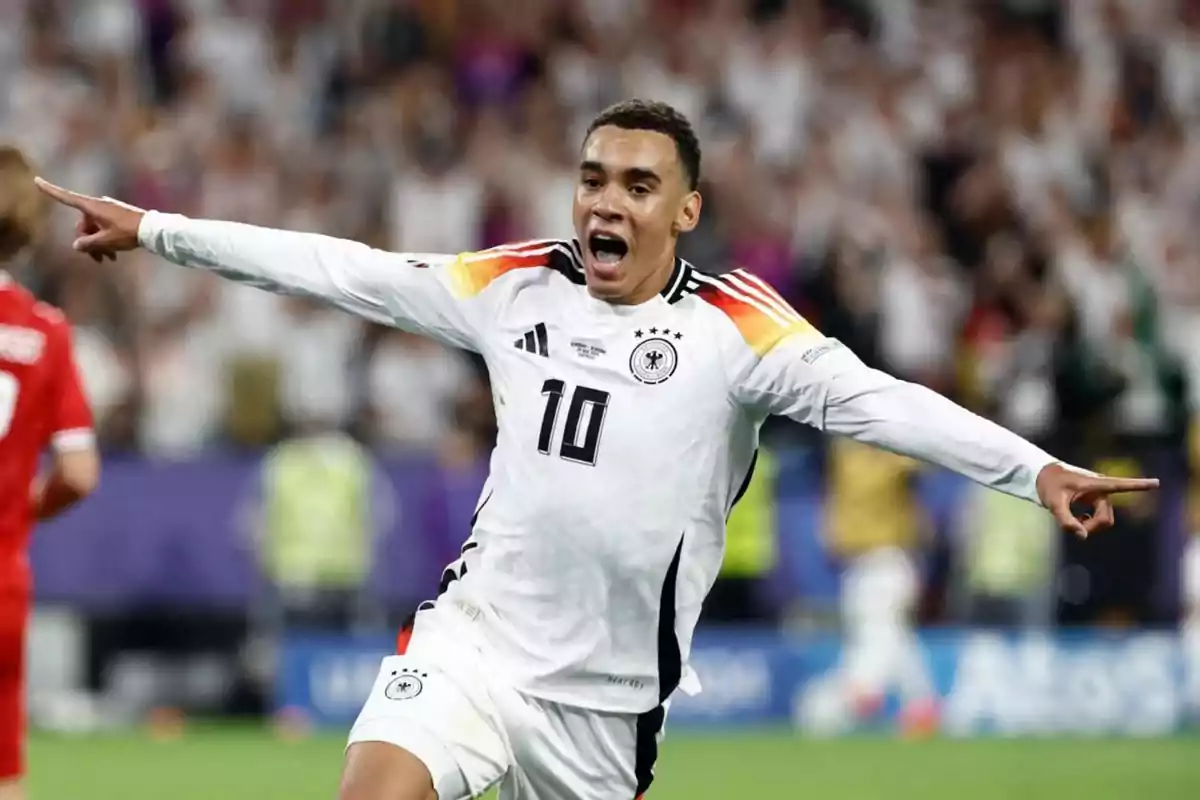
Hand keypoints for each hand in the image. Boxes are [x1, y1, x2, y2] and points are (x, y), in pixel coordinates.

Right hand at [34, 178, 145, 262]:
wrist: (153, 230)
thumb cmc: (128, 233)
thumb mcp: (106, 241)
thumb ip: (88, 244)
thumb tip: (76, 245)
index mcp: (92, 207)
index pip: (66, 198)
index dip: (50, 191)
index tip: (36, 180)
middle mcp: (97, 206)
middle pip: (82, 224)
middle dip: (87, 242)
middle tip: (98, 258)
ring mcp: (107, 211)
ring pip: (94, 229)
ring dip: (97, 245)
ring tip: (108, 260)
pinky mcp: (116, 217)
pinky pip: (104, 229)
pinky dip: (105, 241)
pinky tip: (112, 256)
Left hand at [1036, 462, 1158, 538]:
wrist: (1042, 477)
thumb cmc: (1049, 486)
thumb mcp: (1053, 504)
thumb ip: (1066, 521)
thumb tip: (1083, 537)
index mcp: (1094, 484)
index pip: (1119, 485)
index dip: (1138, 486)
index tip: (1157, 483)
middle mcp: (1101, 489)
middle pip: (1106, 518)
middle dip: (1092, 528)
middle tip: (1074, 530)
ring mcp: (1099, 496)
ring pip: (1104, 520)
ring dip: (1091, 527)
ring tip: (1073, 524)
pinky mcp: (1096, 501)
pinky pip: (1099, 518)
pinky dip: (1089, 524)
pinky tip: (1079, 521)